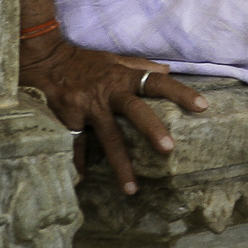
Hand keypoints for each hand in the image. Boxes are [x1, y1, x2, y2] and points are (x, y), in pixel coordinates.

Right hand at [17, 38, 205, 194]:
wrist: (44, 57)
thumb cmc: (83, 61)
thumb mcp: (112, 59)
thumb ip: (139, 65)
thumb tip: (167, 70)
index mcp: (123, 78)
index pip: (157, 82)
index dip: (180, 93)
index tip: (202, 106)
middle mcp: (108, 92)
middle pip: (134, 111)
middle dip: (152, 129)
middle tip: (168, 150)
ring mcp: (87, 107)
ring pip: (108, 138)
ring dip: (121, 165)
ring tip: (132, 190)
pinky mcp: (67, 119)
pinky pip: (77, 146)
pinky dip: (80, 163)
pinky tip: (83, 181)